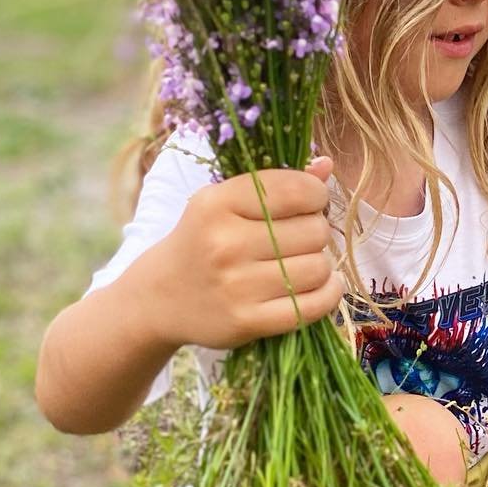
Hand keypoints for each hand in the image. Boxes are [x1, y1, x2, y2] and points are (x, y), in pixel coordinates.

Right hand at [153, 155, 344, 350]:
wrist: (160, 296)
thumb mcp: (225, 200)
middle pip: (314, 230)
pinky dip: (327, 294)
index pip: (296, 190)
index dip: (316, 194)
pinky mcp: (246, 321)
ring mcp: (236, 286)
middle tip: (299, 237)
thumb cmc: (202, 239)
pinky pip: (313, 306)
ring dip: (321, 264)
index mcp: (218, 203)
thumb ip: (276, 181)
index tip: (309, 201)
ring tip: (302, 262)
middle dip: (316, 230)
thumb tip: (326, 165)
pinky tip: (318, 285)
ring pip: (318, 268)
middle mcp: (225, 243)